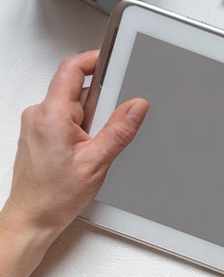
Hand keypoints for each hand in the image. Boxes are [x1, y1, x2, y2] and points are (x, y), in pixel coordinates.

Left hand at [1, 50, 148, 241]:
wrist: (33, 217)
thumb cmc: (54, 196)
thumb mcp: (97, 162)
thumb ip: (119, 130)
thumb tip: (136, 106)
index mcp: (51, 116)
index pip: (72, 68)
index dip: (95, 59)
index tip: (114, 61)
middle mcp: (39, 114)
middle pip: (77, 86)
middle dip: (100, 101)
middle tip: (109, 125)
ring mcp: (38, 122)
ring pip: (74, 103)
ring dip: (91, 116)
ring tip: (94, 144)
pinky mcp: (40, 131)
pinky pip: (66, 115)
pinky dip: (82, 125)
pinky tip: (85, 147)